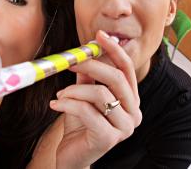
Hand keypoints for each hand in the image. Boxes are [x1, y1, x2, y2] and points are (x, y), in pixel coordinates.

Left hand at [50, 30, 141, 168]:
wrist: (73, 156)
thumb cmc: (81, 125)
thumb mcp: (84, 96)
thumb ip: (88, 77)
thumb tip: (84, 52)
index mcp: (130, 100)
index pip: (127, 69)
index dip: (114, 50)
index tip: (99, 36)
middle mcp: (134, 113)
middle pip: (116, 78)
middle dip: (90, 66)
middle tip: (70, 62)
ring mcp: (124, 127)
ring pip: (100, 94)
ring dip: (74, 90)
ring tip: (60, 94)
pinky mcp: (108, 138)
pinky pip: (86, 111)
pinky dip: (67, 104)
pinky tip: (56, 104)